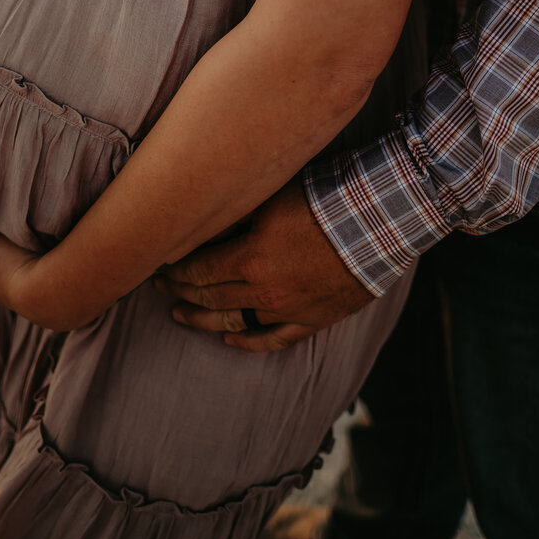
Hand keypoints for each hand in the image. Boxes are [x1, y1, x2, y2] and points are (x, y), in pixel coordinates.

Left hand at [154, 180, 373, 351]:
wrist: (381, 222)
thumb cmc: (325, 199)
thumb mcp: (272, 196)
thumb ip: (235, 215)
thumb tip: (199, 223)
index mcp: (249, 258)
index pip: (197, 270)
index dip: (174, 270)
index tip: (158, 267)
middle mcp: (263, 291)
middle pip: (209, 297)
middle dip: (181, 292)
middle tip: (160, 288)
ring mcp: (289, 309)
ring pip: (234, 322)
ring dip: (203, 320)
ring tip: (181, 316)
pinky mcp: (313, 319)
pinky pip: (273, 339)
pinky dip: (248, 341)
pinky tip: (230, 339)